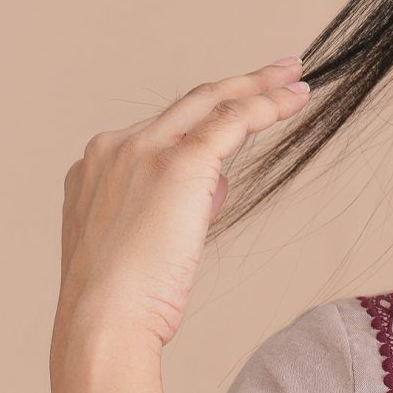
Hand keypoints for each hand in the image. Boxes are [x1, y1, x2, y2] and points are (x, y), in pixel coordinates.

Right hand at [52, 56, 311, 361]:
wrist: (102, 321)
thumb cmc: (120, 305)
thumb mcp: (138, 249)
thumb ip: (170, 209)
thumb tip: (212, 189)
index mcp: (96, 167)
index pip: (161, 133)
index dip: (204, 123)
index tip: (234, 113)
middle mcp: (114, 148)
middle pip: (188, 104)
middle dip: (238, 84)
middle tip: (278, 71)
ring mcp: (142, 150)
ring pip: (212, 103)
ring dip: (259, 87)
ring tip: (296, 80)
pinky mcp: (176, 163)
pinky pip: (230, 121)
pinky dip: (265, 106)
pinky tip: (293, 100)